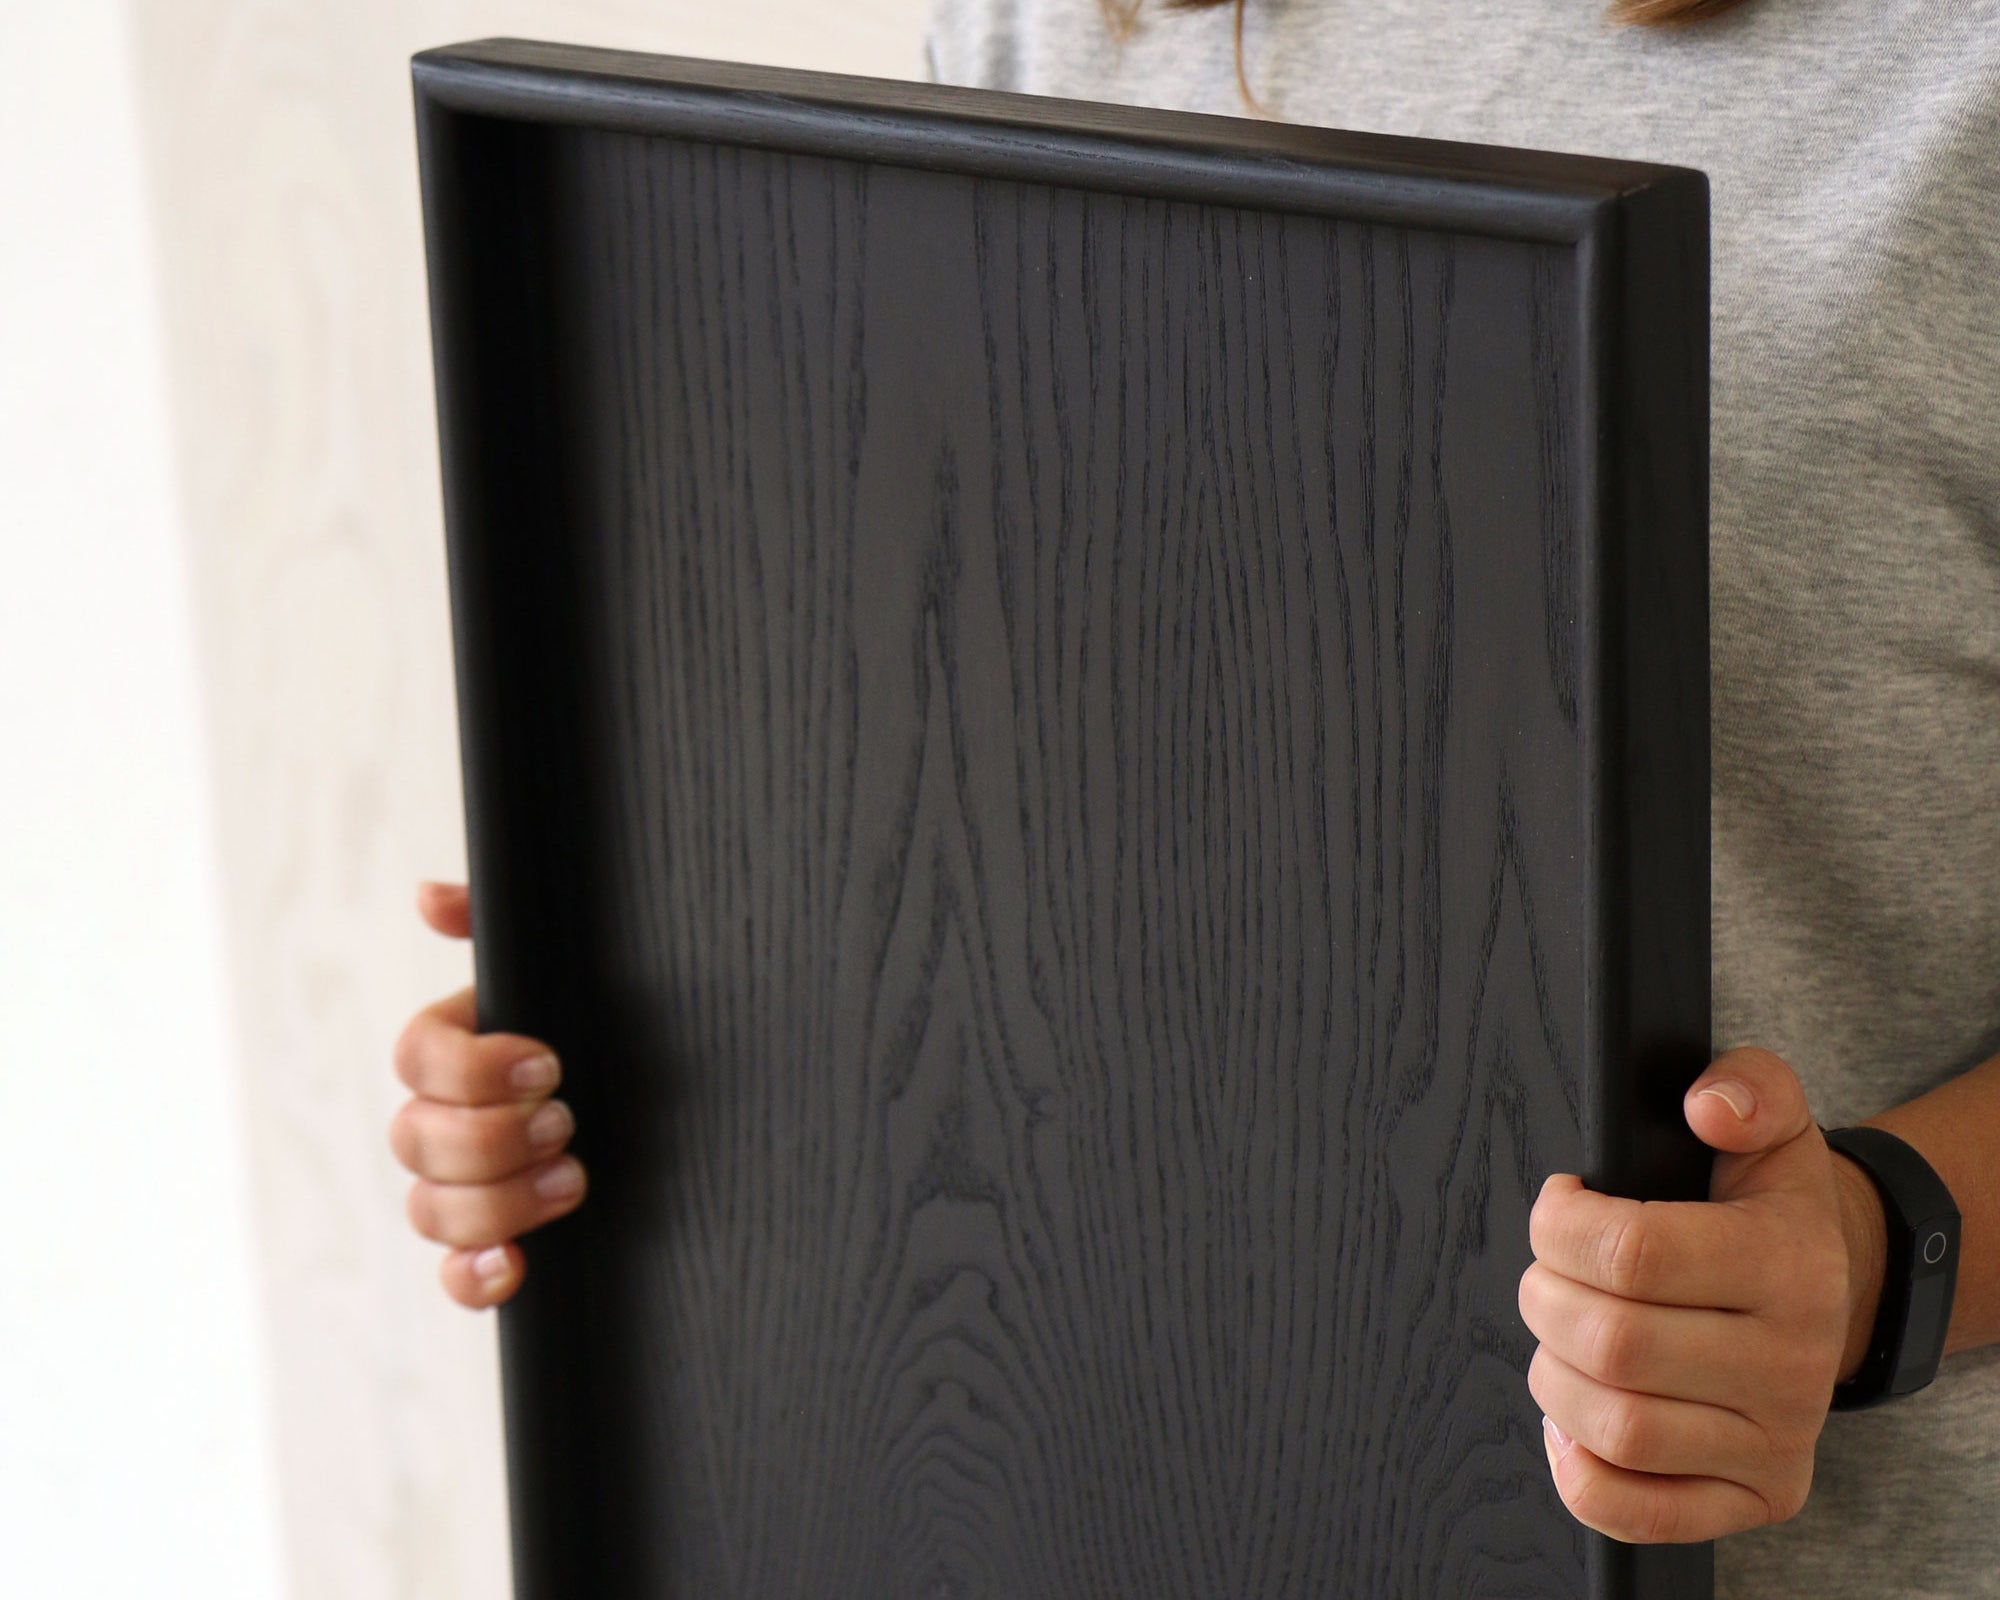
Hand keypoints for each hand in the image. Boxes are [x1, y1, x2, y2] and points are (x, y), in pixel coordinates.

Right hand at [389, 879, 586, 1307]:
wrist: (676, 1092)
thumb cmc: (612, 1013)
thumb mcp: (571, 960)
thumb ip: (499, 921)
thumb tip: (430, 897)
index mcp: (458, 1049)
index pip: (416, 1058)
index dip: (471, 1068)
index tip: (547, 1063)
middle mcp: (448, 1120)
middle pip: (415, 1140)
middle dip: (490, 1138)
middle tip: (568, 1120)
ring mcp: (468, 1186)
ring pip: (428, 1209)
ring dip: (493, 1202)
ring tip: (574, 1180)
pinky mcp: (498, 1241)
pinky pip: (452, 1275)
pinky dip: (472, 1277)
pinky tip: (512, 1266)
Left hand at [1517, 1045, 1884, 1542]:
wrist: (1829, 1293)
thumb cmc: (1765, 1206)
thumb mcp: (1771, 1121)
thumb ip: (1746, 1086)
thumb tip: (1708, 1106)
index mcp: (1790, 1262)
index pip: (1631, 1252)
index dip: (1559, 1223)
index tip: (1560, 1204)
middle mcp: (1793, 1362)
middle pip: (1609, 1343)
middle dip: (1545, 1296)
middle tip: (1550, 1273)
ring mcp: (1778, 1439)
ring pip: (1615, 1427)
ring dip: (1553, 1376)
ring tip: (1563, 1335)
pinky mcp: (1757, 1497)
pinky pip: (1637, 1511)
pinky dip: (1581, 1471)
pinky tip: (1574, 1421)